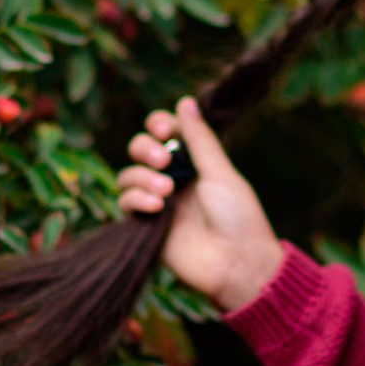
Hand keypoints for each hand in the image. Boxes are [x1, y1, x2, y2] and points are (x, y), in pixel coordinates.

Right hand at [117, 96, 286, 311]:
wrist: (237, 264)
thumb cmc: (239, 218)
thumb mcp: (220, 172)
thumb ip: (199, 139)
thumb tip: (186, 101)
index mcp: (195, 162)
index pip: (165, 132)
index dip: (159, 126)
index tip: (164, 130)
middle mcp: (174, 178)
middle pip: (141, 149)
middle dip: (146, 148)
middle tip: (164, 160)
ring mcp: (159, 202)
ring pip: (128, 175)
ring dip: (142, 176)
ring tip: (166, 190)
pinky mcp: (146, 226)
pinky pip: (126, 202)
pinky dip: (135, 198)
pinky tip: (156, 205)